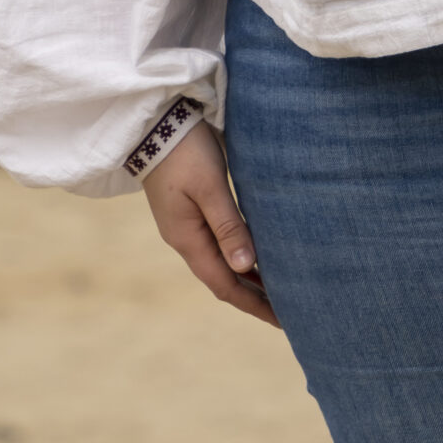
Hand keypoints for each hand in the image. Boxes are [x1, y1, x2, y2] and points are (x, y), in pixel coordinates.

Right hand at [141, 120, 279, 324]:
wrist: (153, 123)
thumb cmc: (185, 151)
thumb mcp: (209, 187)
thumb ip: (228, 225)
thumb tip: (246, 266)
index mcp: (188, 238)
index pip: (225, 285)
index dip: (253, 305)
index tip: (283, 320)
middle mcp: (185, 239)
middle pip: (223, 279)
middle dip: (253, 298)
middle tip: (288, 311)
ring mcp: (185, 225)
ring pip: (221, 263)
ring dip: (247, 279)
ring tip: (279, 290)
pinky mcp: (189, 210)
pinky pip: (218, 245)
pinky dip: (239, 256)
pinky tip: (256, 256)